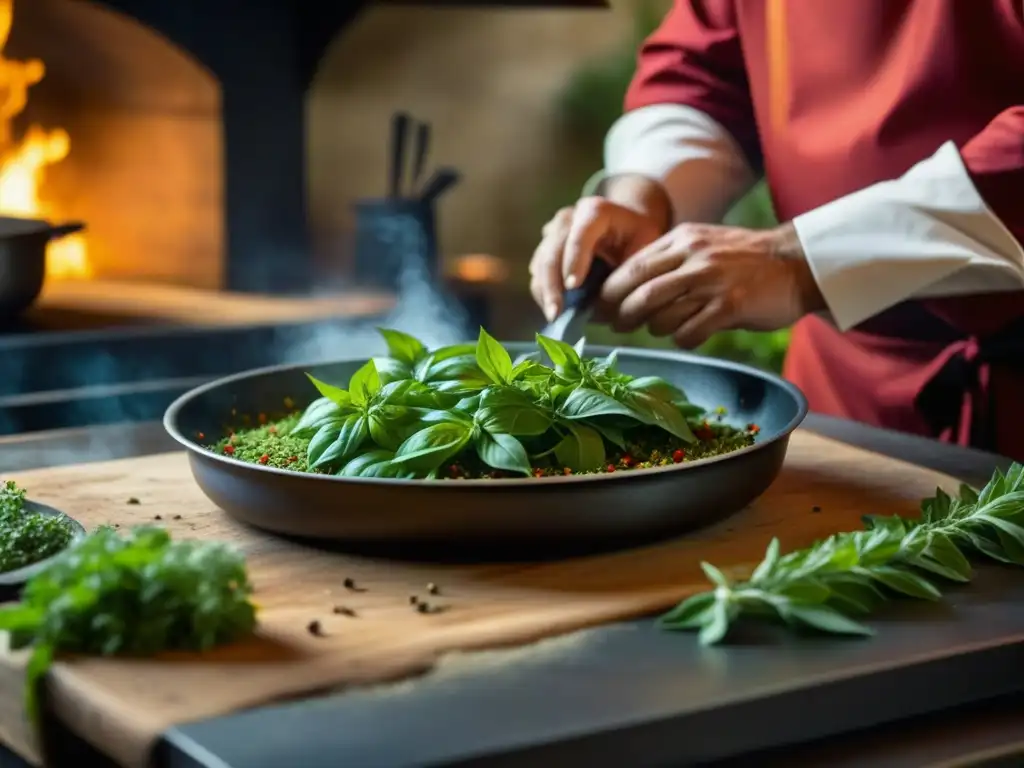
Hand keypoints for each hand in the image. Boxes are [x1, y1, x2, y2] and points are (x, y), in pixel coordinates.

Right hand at [529, 196, 665, 320]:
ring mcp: (552, 232)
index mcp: (594, 211)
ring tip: (554, 316)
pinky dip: (543, 292)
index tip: (573, 287)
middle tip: (556, 312)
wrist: (625, 224)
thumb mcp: (644, 245)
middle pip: (552, 251)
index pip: (579, 236)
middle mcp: (568, 218)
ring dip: (544, 292)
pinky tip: (554, 310)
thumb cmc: (638, 236)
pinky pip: (538, 272)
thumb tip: (606, 303)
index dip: (574, 261)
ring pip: (540, 263)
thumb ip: (629, 267)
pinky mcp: (544, 248)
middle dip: (552, 285)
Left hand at [597, 222, 824, 347]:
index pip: (632, 267)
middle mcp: (693, 258)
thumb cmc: (745, 259)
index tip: (600, 308)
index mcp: (682, 241)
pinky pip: (689, 333)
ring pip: (660, 316)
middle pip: (639, 293)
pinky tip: (691, 335)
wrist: (797, 262)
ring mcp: (711, 282)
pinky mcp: (729, 307)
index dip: (611, 292)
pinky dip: (682, 339)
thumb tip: (629, 287)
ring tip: (663, 327)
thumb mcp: (703, 244)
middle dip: (622, 315)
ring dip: (654, 328)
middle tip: (618, 326)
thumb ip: (669, 260)